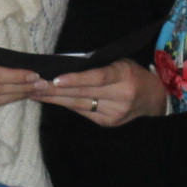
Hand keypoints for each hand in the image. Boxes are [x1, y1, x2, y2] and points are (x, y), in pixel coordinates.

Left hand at [40, 59, 166, 127]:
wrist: (153, 99)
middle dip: (55, 90)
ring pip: (78, 105)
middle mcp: (120, 96)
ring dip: (55, 99)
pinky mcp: (108, 123)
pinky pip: (82, 112)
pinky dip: (66, 105)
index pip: (96, 78)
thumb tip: (65, 66)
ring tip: (35, 92)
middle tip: (33, 85)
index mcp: (124, 75)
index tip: (54, 80)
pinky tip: (51, 100)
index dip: (75, 79)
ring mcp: (114, 113)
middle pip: (82, 94)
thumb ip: (97, 65)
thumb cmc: (131, 74)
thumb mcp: (119, 63)